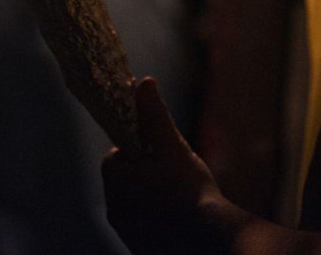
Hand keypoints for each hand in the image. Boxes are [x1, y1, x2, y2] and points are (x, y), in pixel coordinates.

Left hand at [102, 78, 224, 253]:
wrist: (206, 240)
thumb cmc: (189, 190)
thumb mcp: (173, 147)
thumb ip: (154, 116)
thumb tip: (143, 82)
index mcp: (116, 180)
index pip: (117, 155)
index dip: (139, 149)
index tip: (161, 152)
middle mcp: (114, 209)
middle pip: (126, 180)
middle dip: (145, 173)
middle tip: (174, 173)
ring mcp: (127, 232)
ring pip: (135, 203)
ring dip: (152, 196)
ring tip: (181, 195)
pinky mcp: (139, 248)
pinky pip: (144, 225)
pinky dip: (157, 219)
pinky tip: (180, 216)